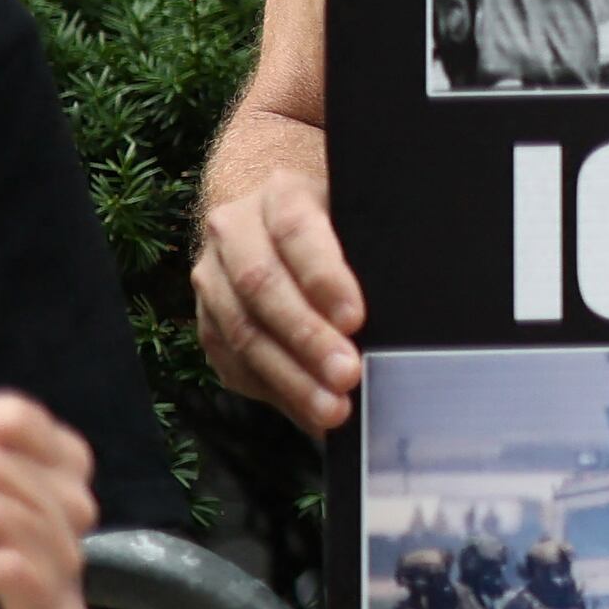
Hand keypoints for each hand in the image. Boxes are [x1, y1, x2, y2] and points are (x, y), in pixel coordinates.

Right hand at [195, 172, 366, 432]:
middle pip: (261, 286)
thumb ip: (372, 255)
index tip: (356, 318)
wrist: (277, 223)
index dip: (324, 278)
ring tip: (331, 408)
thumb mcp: (357, 220)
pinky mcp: (205, 319)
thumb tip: (403, 314)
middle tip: (347, 374)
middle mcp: (233, 231)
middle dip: (307, 337)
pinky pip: (231, 361)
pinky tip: (308, 413)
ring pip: (241, 330)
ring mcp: (211, 277)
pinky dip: (273, 391)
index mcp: (280, 196)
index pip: (297, 233)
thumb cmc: (340, 226)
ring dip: (289, 376)